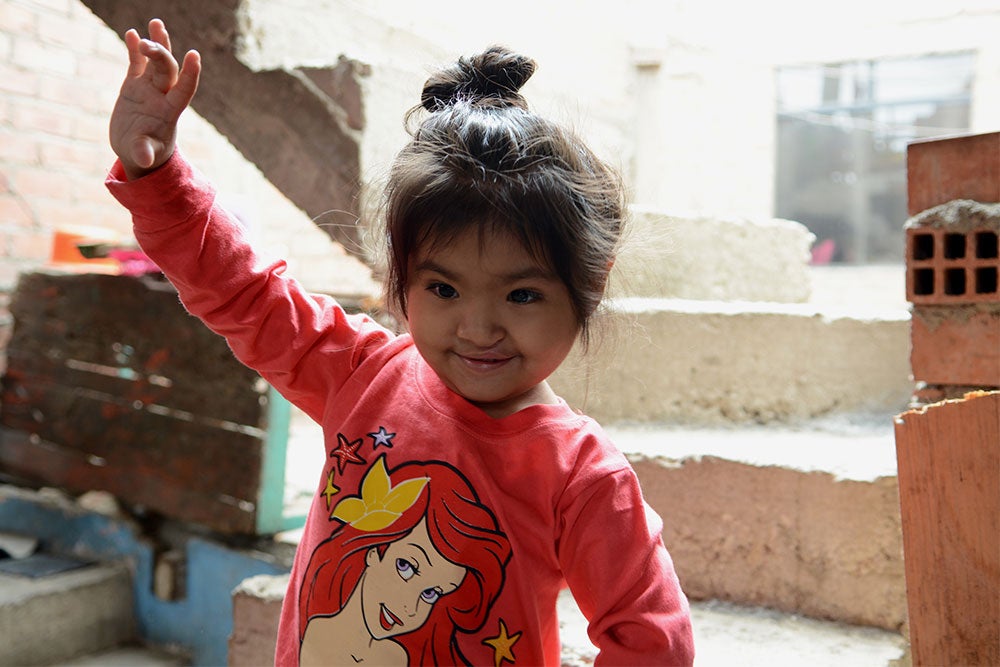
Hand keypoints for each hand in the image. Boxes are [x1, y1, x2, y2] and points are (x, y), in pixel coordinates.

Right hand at [109, 18, 200, 179]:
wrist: (136, 152)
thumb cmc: (145, 155)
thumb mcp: (144, 156)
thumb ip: (145, 153)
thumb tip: (144, 159)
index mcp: (169, 111)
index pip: (184, 88)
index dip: (190, 73)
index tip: (194, 56)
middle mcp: (162, 96)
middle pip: (167, 70)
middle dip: (160, 55)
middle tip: (147, 44)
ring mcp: (148, 89)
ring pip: (156, 61)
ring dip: (157, 43)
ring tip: (156, 23)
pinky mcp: (133, 86)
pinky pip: (136, 63)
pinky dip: (135, 49)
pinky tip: (132, 33)